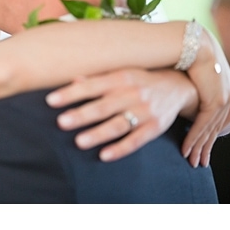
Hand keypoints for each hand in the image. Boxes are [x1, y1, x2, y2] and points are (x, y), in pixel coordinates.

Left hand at [46, 68, 196, 162]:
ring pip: (118, 124)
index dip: (71, 93)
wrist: (179, 87)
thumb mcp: (124, 74)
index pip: (93, 86)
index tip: (50, 100)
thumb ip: (99, 79)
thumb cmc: (142, 81)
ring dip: (98, 133)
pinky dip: (120, 149)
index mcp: (122, 77)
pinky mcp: (155, 127)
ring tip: (79, 142)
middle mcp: (134, 93)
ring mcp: (145, 111)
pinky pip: (136, 140)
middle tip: (61, 122)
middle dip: (82, 114)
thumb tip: (73, 80)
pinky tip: (104, 156)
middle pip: (104, 106)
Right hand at [182, 30, 229, 167]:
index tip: (203, 150)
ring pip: (212, 130)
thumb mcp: (198, 75)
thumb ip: (198, 90)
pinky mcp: (217, 100)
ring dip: (200, 148)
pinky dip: (194, 138)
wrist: (193, 41)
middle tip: (199, 163)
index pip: (222, 120)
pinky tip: (187, 149)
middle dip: (207, 148)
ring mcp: (226, 98)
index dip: (211, 137)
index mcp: (229, 88)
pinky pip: (205, 125)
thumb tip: (191, 100)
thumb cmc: (191, 54)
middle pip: (218, 128)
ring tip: (191, 161)